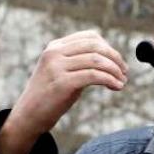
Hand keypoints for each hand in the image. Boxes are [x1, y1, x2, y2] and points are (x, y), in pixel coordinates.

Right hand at [0, 30, 127, 153]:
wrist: (28, 116)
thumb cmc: (48, 96)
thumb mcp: (60, 71)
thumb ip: (77, 61)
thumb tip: (107, 58)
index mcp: (54, 47)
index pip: (90, 37)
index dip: (108, 47)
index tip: (117, 62)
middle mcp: (55, 53)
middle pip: (96, 46)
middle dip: (115, 58)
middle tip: (124, 72)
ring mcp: (57, 67)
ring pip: (97, 61)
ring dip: (115, 70)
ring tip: (122, 81)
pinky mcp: (62, 83)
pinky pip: (94, 76)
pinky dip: (109, 80)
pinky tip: (116, 87)